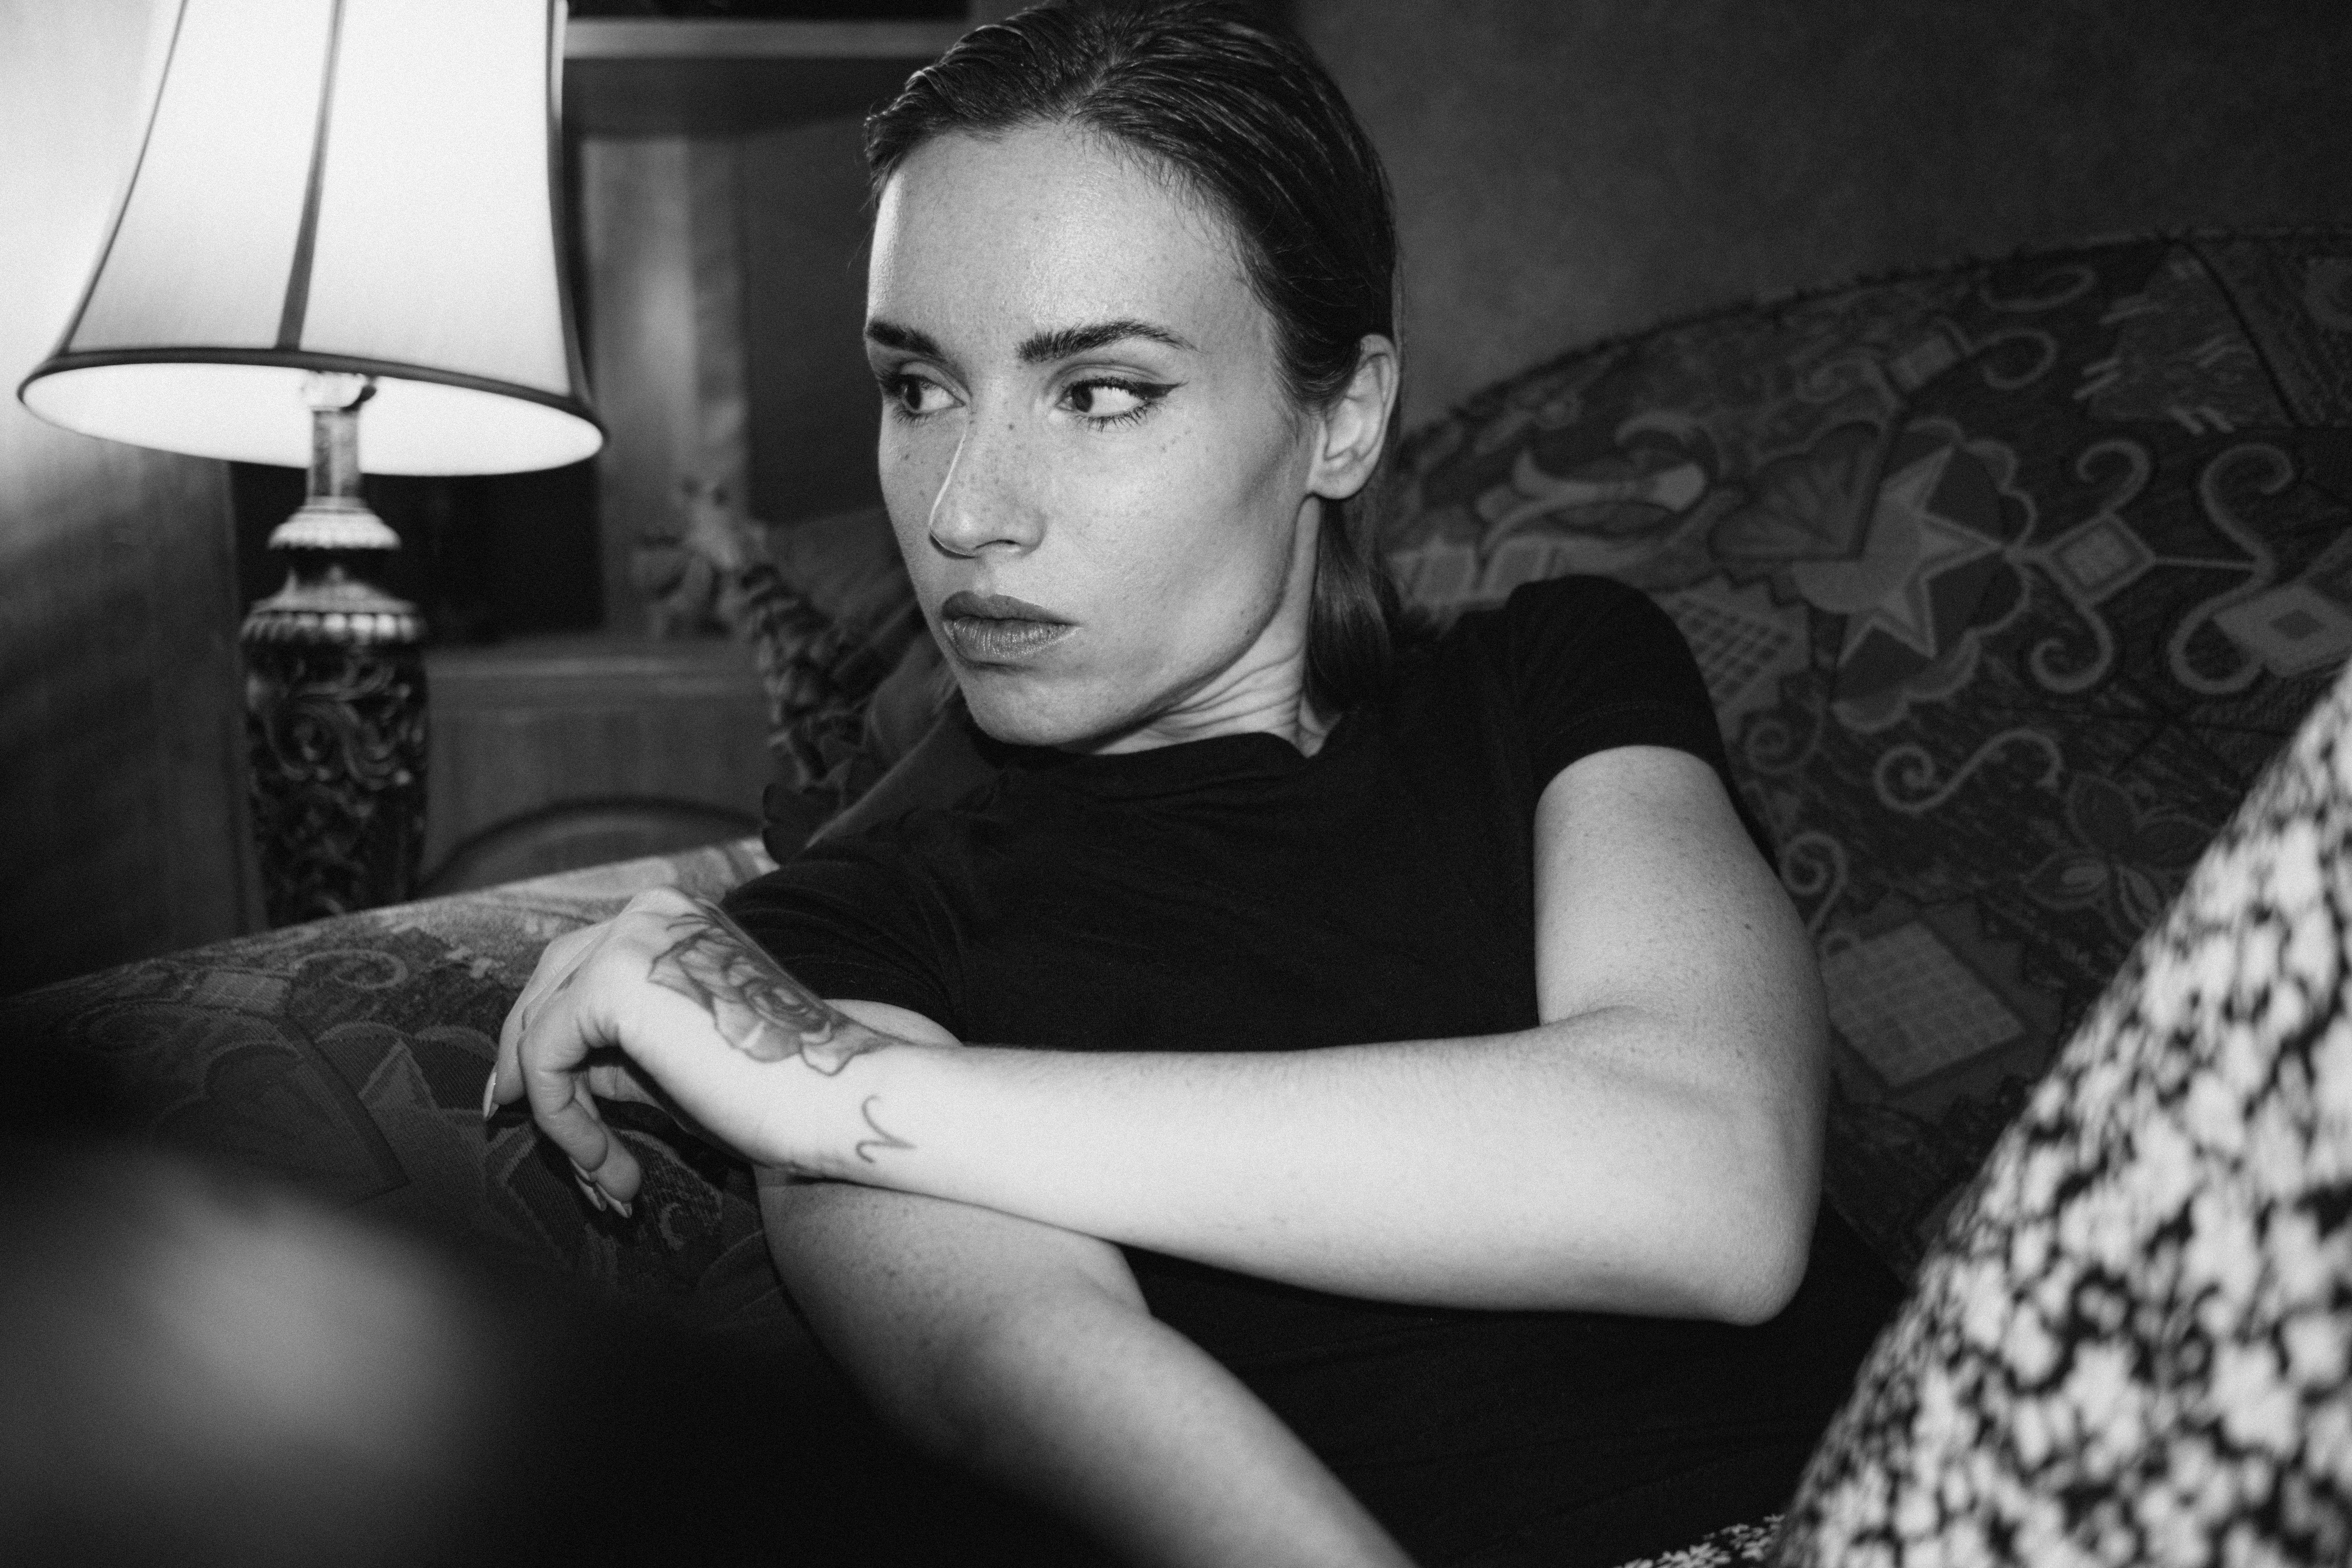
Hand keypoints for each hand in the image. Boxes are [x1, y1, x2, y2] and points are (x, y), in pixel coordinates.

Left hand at [487, 888, 902, 1214]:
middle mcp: (651, 911)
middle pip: (545, 986)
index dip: (537, 1036)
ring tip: (602, 1174)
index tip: (521, 1102)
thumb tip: (537, 1073)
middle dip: (524, 1064)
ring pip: (539, 1024)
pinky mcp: (615, 981)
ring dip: (555, 1109)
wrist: (833, 1097)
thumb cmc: (770, 1089)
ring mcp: (632, 937)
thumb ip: (612, 1053)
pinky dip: (560, 1116)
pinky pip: (545, 1054)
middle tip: (512, 1126)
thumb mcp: (672, 1062)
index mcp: (674, 918)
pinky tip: (602, 1159)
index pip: (576, 969)